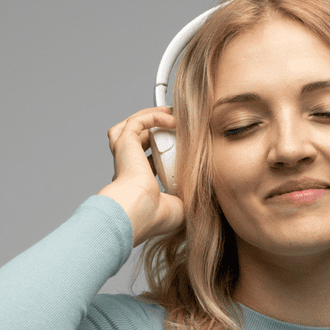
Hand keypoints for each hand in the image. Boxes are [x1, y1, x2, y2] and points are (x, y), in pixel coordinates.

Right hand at [98, 107, 184, 245]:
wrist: (139, 212)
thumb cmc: (156, 216)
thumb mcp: (181, 207)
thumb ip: (190, 197)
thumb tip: (205, 195)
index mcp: (137, 183)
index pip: (146, 161)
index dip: (162, 151)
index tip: (181, 147)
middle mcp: (127, 167)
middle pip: (137, 139)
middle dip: (155, 128)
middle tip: (176, 124)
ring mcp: (124, 154)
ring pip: (130, 126)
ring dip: (150, 117)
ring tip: (170, 113)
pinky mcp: (125, 143)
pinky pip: (137, 121)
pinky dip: (153, 116)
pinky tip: (171, 120)